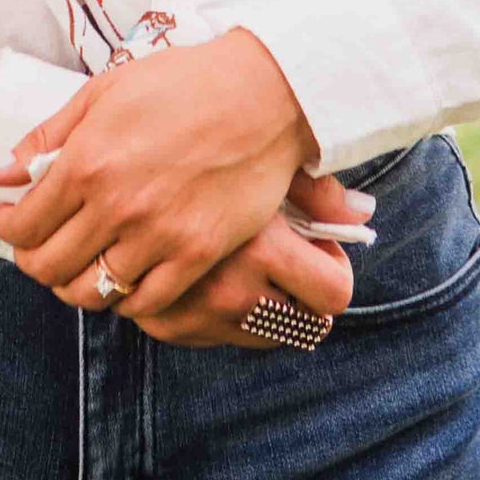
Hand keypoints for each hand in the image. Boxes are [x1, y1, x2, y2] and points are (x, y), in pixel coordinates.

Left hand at [0, 28, 357, 332]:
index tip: (14, 222)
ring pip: (93, 291)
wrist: (262, 95)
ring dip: (76, 284)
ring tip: (81, 265)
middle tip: (41, 250)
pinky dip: (126, 298)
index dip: (10, 230)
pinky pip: (145, 302)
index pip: (25, 225)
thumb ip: (47, 136)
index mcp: (86, 161)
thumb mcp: (104, 92)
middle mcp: (116, 205)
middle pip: (50, 266)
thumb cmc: (182, 84)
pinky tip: (125, 275)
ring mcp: (158, 235)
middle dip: (35, 262)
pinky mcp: (197, 255)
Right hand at [110, 161, 372, 347]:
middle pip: (304, 326)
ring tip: (254, 268)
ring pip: (262, 335)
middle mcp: (231, 288)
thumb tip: (363, 212)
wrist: (116, 156)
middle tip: (292, 266)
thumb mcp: (260, 161)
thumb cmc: (203, 143)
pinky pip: (217, 336)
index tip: (320, 255)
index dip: (333, 273)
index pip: (333, 295)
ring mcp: (195, 312)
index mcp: (261, 246)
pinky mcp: (162, 322)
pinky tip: (212, 275)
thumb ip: (315, 190)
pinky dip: (219, 315)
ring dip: (264, 310)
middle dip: (303, 299)